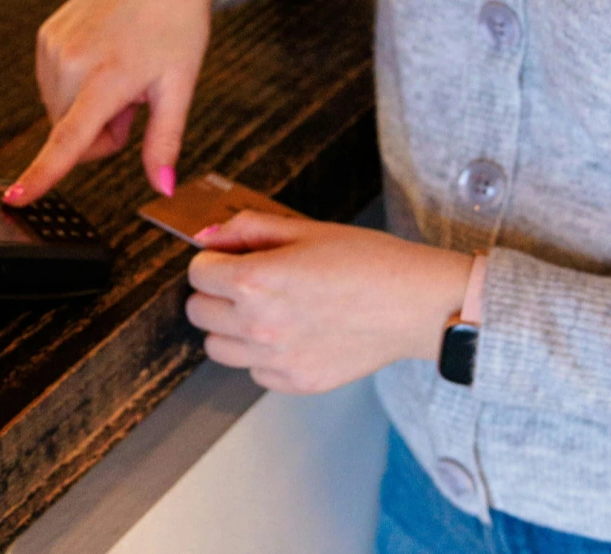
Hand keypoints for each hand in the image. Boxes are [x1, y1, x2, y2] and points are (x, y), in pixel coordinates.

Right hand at [5, 0, 215, 205]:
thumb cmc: (177, 23)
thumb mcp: (181, 84)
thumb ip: (165, 141)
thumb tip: (163, 187)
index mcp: (107, 75)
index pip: (69, 138)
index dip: (42, 174)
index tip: (15, 198)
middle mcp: (71, 59)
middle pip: (72, 136)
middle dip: (103, 129)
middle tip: (135, 91)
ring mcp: (53, 45)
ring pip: (61, 112)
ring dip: (89, 105)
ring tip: (121, 67)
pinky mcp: (45, 34)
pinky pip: (54, 86)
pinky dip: (78, 84)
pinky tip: (104, 55)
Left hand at [184, 213, 472, 394]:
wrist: (413, 303)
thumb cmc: (366, 259)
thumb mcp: (304, 228)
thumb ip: (249, 229)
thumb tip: (210, 237)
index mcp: (256, 281)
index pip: (197, 273)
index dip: (212, 259)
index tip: (228, 257)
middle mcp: (258, 326)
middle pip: (198, 312)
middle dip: (214, 292)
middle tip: (243, 280)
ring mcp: (276, 360)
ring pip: (217, 348)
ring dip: (229, 326)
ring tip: (263, 309)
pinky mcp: (296, 383)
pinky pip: (253, 371)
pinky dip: (260, 355)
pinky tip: (289, 332)